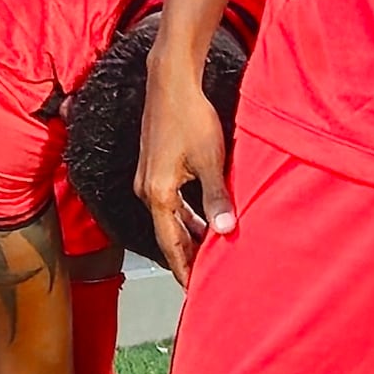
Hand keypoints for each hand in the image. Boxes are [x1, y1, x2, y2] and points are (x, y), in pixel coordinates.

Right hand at [132, 55, 234, 278]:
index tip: (194, 290)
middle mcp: (147, 190)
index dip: (184, 268)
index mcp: (158, 194)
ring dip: (188, 236)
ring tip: (208, 255)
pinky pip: (169, 202)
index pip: (171, 244)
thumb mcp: (211, 160)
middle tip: (204, 280)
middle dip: (186, 257)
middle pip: (168, 235)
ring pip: (170, 218)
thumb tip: (225, 230)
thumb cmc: (190, 117)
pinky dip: (185, 216)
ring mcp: (148, 178)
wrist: (170, 83)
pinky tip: (203, 220)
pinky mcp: (154, 167)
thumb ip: (217, 197)